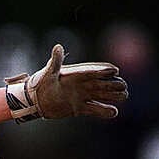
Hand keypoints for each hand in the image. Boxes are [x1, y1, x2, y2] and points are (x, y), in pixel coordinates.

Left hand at [5, 44, 128, 121]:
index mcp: (77, 75)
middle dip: (114, 84)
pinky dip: (104, 111)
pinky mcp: (80, 108)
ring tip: (124, 96)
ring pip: (104, 96)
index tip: (115, 71)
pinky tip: (113, 112)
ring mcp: (83, 96)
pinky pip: (96, 110)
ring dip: (114, 96)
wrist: (35, 101)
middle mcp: (83, 85)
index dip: (105, 71)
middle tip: (122, 86)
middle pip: (104, 84)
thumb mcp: (48, 73)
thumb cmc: (40, 84)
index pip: (94, 71)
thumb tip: (57, 47)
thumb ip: (55, 62)